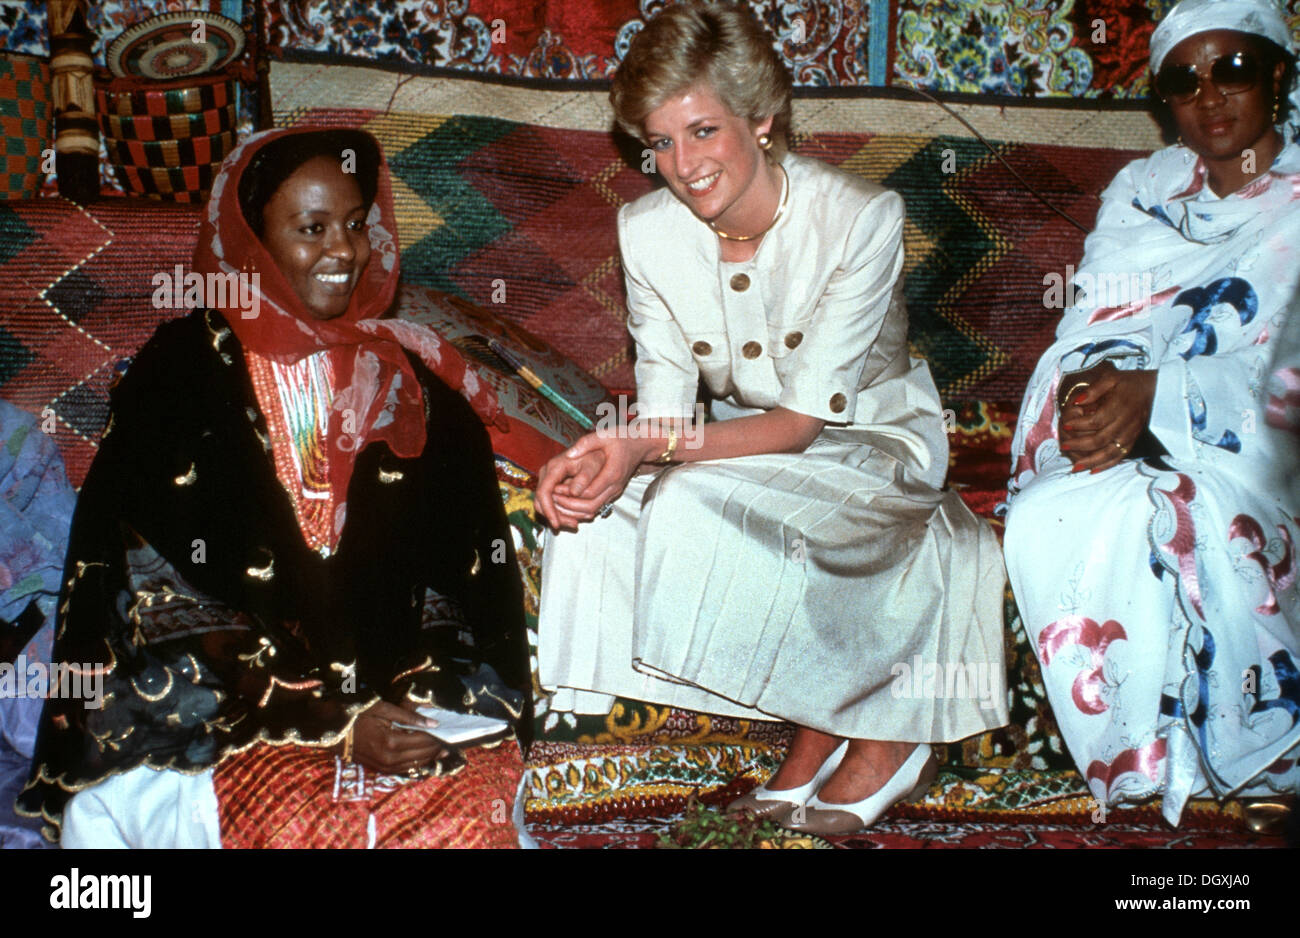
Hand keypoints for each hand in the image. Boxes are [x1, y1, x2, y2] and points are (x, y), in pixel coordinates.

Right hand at [347, 700, 443, 775]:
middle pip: (422, 754)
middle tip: (449, 741)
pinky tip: (426, 756)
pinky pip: (405, 769)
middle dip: (436, 747)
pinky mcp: (382, 770)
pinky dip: (418, 763)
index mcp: (391, 741)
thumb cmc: (359, 715)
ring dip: (430, 757)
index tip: (446, 730)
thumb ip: (409, 717)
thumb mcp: (384, 709)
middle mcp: (390, 758)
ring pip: (416, 764)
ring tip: (442, 749)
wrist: (336, 732)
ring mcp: (385, 767)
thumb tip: (433, 723)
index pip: (422, 740)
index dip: (436, 736)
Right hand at [535, 447, 606, 530]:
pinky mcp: (552, 485)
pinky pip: (551, 502)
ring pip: (545, 504)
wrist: (594, 449)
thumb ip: (584, 478)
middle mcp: (547, 473)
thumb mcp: (592, 465)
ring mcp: (548, 479)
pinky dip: (561, 511)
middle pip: (541, 501)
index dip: (549, 510)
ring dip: (559, 516)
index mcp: (554, 467)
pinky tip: (575, 518)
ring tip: (575, 523)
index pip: (544, 492)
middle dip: (554, 516)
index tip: (556, 524)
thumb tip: (573, 493)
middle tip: (572, 525)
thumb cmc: (594, 456)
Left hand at [536, 432, 653, 529]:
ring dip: (574, 510)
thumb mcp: (604, 435)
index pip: (589, 492)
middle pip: (590, 506)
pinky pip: (597, 507)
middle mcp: (615, 486)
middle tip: (551, 499)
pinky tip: (567, 502)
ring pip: (593, 510)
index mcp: (612, 472)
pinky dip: (581, 509)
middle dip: (569, 506)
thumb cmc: (622, 438)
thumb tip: (569, 454)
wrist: (640, 445)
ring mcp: (615, 491)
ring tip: (556, 502)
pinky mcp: (613, 493)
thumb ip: (586, 443)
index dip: (570, 494)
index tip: (555, 489)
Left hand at [1057, 361, 1157, 473]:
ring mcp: (1130, 434)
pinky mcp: (1133, 441)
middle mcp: (1126, 423)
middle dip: (1080, 445)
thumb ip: (1094, 390)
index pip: (1096, 421)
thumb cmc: (1128, 383)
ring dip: (1091, 461)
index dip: (1079, 425)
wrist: (1154, 391)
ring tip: (1074, 467)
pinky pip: (1120, 456)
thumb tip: (1076, 402)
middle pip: (1101, 439)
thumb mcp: (1111, 378)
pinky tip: (1093, 471)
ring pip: (1110, 452)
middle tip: (1063, 447)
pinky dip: (1106, 465)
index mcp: (1120, 407)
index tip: (1064, 425)